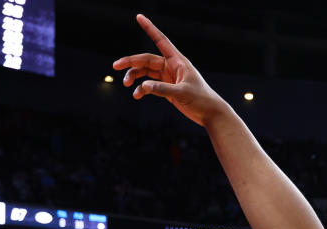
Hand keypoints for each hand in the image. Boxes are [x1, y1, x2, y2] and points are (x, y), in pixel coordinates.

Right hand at [113, 15, 229, 126]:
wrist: (210, 114)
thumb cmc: (202, 100)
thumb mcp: (182, 93)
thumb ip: (162, 89)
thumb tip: (143, 86)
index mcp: (178, 61)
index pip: (161, 41)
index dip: (150, 28)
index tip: (139, 17)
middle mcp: (172, 67)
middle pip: (147, 60)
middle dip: (131, 62)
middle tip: (116, 65)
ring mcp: (168, 78)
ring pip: (146, 72)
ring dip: (134, 76)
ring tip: (127, 85)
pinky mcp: (167, 88)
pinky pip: (149, 85)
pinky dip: (142, 88)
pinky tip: (137, 95)